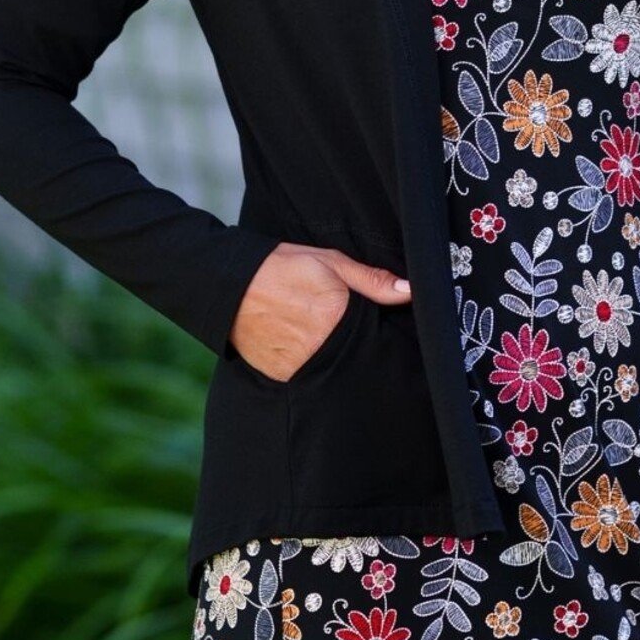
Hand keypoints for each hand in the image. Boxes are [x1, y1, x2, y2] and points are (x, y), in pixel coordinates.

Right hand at [228, 244, 411, 380]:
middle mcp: (320, 345)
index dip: (376, 331)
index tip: (372, 328)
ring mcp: (300, 364)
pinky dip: (308, 366)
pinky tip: (301, 347)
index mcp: (337, 315)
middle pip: (354, 354)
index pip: (374, 335)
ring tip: (315, 336)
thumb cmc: (280, 267)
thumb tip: (411, 290)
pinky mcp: (282, 376)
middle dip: (354, 346)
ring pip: (331, 369)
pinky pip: (306, 378)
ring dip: (330, 358)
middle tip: (339, 330)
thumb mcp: (329, 262)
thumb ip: (371, 280)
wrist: (228, 284)